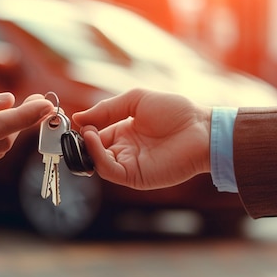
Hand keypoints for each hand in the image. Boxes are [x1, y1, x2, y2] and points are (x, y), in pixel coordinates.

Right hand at [72, 89, 210, 189]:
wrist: (201, 129)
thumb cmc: (175, 112)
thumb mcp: (135, 100)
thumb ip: (107, 109)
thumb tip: (78, 118)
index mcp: (124, 134)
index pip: (95, 136)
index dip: (83, 130)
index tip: (76, 120)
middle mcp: (124, 151)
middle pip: (92, 152)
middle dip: (80, 142)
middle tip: (77, 130)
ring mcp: (128, 165)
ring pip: (97, 163)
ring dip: (87, 148)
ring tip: (86, 132)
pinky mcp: (135, 176)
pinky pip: (109, 170)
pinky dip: (97, 157)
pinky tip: (94, 139)